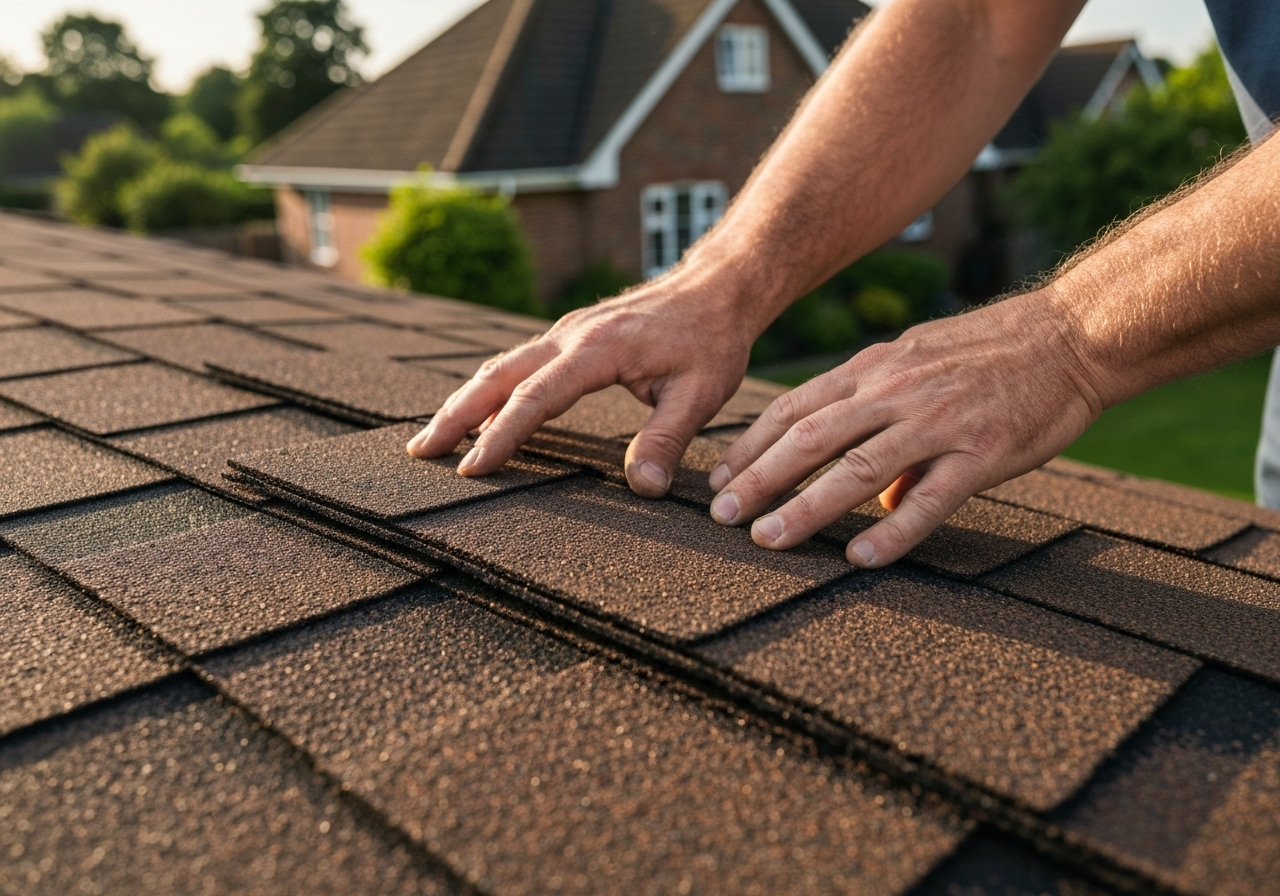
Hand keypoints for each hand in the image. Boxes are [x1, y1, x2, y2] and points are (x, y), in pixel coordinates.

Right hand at [407, 269, 758, 496]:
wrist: (716, 289)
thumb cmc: (711, 340)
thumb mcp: (701, 394)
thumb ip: (667, 440)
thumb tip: (643, 489)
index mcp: (598, 348)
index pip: (536, 396)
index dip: (502, 435)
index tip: (472, 468)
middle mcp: (570, 335)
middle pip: (497, 375)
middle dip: (455, 415)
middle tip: (419, 453)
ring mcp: (565, 333)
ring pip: (500, 367)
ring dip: (463, 402)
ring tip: (431, 440)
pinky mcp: (569, 338)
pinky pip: (518, 365)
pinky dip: (488, 390)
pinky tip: (476, 415)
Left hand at [706, 287, 1105, 566]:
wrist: (1070, 335)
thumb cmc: (990, 354)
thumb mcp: (918, 363)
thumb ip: (880, 416)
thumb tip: (874, 497)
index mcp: (875, 369)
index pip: (795, 408)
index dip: (752, 445)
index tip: (720, 478)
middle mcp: (896, 392)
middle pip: (811, 439)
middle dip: (760, 479)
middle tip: (723, 516)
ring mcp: (938, 422)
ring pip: (857, 469)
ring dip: (806, 508)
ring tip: (769, 540)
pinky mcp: (982, 452)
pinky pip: (930, 498)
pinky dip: (893, 531)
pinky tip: (862, 558)